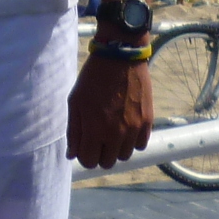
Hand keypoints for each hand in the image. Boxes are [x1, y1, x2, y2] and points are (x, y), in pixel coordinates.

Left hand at [66, 50, 154, 168]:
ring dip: (117, 148)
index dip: (84, 155)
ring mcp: (134, 128)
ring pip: (125, 156)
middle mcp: (116, 133)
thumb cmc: (92, 78)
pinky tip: (127, 127)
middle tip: (98, 138)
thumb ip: (73, 131)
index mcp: (95, 129)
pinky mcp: (147, 120)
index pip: (89, 161)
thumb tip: (71, 155)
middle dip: (100, 154)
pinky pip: (141, 144)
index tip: (84, 145)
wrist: (120, 56)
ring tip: (113, 131)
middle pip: (108, 162)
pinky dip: (133, 141)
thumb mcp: (75, 102)